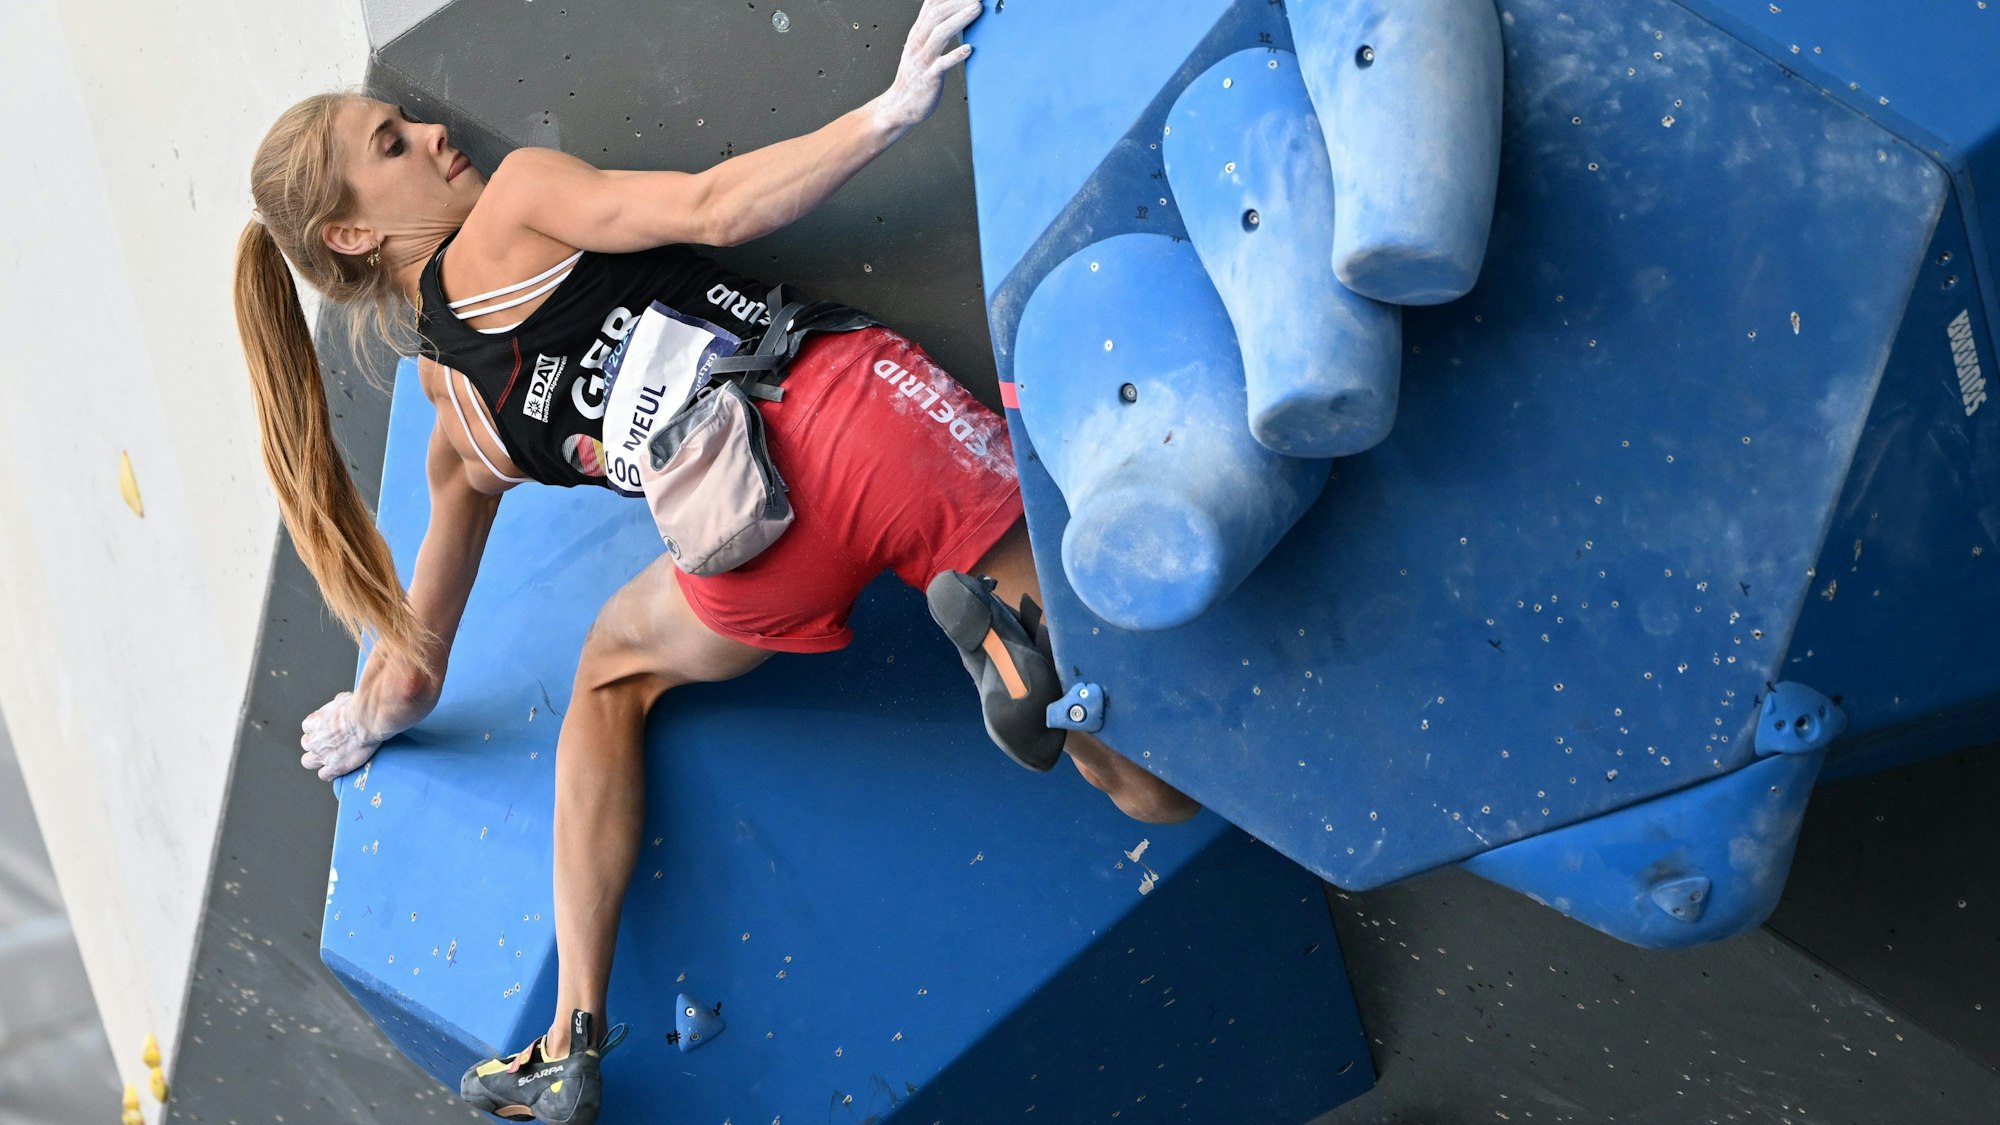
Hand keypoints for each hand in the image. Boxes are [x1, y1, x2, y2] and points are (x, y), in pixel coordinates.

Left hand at [301, 692, 384, 781]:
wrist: (366, 720)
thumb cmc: (358, 707)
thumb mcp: (344, 698)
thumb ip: (338, 703)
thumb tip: (340, 701)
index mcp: (315, 722)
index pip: (307, 727)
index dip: (317, 729)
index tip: (327, 729)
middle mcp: (314, 739)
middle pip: (306, 745)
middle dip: (316, 745)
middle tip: (330, 744)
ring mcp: (322, 755)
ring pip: (308, 762)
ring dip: (317, 760)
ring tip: (331, 758)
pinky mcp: (334, 767)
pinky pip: (324, 775)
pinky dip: (330, 773)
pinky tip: (339, 769)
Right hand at [872, 0, 983, 133]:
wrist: (899, 106)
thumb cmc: (914, 77)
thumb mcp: (920, 47)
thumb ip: (932, 29)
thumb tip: (950, 12)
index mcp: (917, 34)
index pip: (930, 5)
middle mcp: (917, 44)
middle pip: (936, 15)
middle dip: (957, 3)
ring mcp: (922, 61)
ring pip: (939, 34)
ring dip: (959, 20)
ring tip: (976, 10)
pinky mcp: (929, 78)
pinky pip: (942, 65)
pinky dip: (955, 55)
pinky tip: (968, 49)